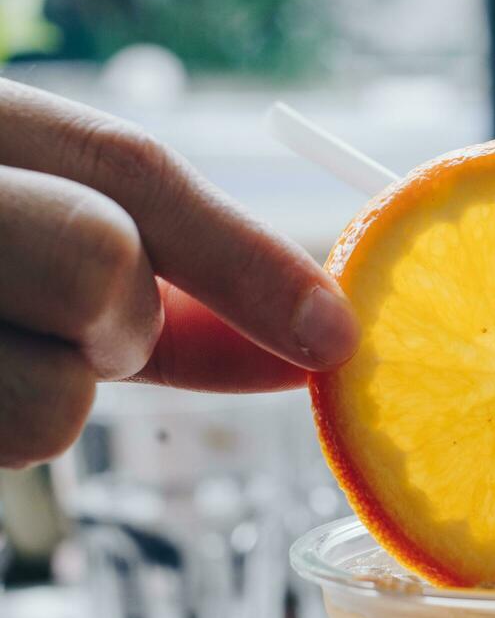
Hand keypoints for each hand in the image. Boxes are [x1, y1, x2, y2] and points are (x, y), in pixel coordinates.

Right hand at [0, 80, 358, 467]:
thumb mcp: (38, 222)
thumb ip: (173, 280)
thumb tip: (315, 343)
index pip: (129, 169)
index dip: (252, 258)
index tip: (339, 338)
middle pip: (101, 262)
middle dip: (121, 317)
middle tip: (82, 320)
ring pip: (50, 402)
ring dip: (51, 395)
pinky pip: (1, 448)